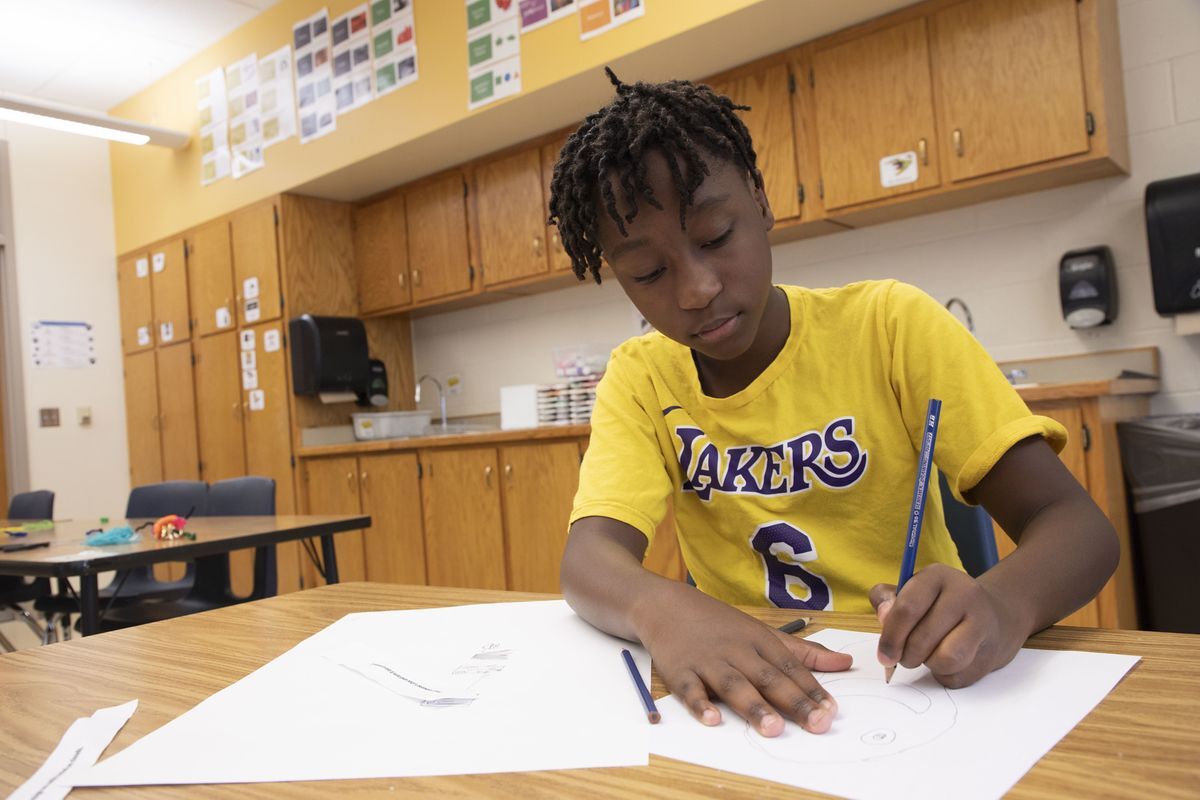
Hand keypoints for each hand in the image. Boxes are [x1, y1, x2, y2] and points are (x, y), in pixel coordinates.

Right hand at [635, 583, 851, 736]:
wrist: (666, 605)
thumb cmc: (718, 624)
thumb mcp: (762, 632)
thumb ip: (803, 652)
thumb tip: (844, 663)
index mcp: (759, 641)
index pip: (791, 668)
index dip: (812, 690)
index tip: (831, 711)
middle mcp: (736, 650)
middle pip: (768, 678)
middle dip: (793, 702)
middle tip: (816, 723)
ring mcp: (707, 660)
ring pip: (733, 684)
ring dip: (753, 706)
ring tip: (773, 728)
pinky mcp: (679, 670)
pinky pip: (690, 689)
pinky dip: (700, 704)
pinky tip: (712, 719)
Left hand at [870, 564, 1025, 687]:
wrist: (989, 614)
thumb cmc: (936, 604)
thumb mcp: (908, 591)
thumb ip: (886, 600)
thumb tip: (883, 616)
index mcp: (937, 576)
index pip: (907, 609)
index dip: (890, 637)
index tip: (884, 655)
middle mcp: (964, 594)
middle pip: (922, 639)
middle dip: (906, 656)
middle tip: (904, 657)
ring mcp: (982, 622)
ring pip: (945, 660)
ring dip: (928, 665)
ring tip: (927, 655)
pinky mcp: (991, 651)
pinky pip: (958, 676)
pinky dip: (945, 675)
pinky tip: (947, 661)